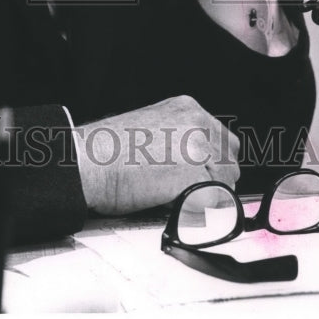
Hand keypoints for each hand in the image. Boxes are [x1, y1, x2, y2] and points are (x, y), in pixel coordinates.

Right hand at [75, 96, 239, 214]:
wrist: (87, 161)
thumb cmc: (109, 150)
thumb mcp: (153, 127)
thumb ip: (182, 138)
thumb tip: (202, 165)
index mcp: (187, 108)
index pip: (225, 141)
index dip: (215, 164)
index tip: (203, 176)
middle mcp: (197, 123)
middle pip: (231, 163)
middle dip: (214, 181)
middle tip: (187, 190)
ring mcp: (198, 149)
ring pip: (224, 185)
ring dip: (205, 196)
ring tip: (172, 193)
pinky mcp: (193, 176)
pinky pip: (210, 203)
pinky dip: (196, 211)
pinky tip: (170, 202)